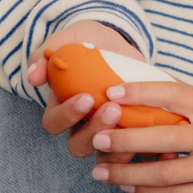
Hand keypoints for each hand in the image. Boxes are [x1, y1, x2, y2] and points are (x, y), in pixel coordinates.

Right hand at [24, 20, 145, 159]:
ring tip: (132, 122)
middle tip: (112, 109)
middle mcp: (81, 124)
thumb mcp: (68, 39)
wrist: (119, 40)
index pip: (53, 123)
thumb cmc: (87, 41)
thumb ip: (46, 54)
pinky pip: (135, 151)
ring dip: (118, 144)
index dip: (67, 115)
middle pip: (78, 145)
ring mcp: (107, 130)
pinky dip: (146, 148)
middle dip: (95, 130)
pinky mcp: (130, 131)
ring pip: (105, 153)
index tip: (86, 98)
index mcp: (61, 106)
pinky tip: (159, 136)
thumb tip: (32, 76)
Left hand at [90, 80, 192, 192]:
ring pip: (166, 174)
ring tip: (102, 171)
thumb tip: (139, 89)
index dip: (141, 92)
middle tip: (96, 139)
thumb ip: (186, 101)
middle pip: (164, 137)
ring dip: (129, 173)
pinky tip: (129, 187)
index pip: (174, 94)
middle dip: (125, 139)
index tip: (112, 94)